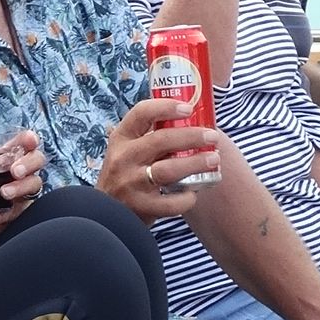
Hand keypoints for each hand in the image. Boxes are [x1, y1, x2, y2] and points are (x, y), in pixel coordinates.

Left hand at [0, 130, 44, 256]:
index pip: (20, 145)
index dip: (29, 140)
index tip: (28, 141)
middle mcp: (12, 176)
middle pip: (36, 161)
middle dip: (29, 163)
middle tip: (15, 171)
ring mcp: (18, 195)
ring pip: (35, 184)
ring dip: (21, 187)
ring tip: (3, 193)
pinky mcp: (19, 214)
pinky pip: (22, 209)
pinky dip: (8, 212)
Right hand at [97, 94, 221, 217]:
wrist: (106, 212)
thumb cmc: (125, 174)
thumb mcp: (127, 149)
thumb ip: (149, 136)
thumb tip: (191, 120)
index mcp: (122, 138)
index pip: (141, 113)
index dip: (166, 107)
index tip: (189, 108)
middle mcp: (123, 157)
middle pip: (161, 140)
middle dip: (192, 136)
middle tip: (212, 136)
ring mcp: (130, 183)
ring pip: (167, 170)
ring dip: (194, 163)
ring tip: (213, 160)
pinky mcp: (140, 206)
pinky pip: (169, 203)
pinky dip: (186, 198)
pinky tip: (193, 194)